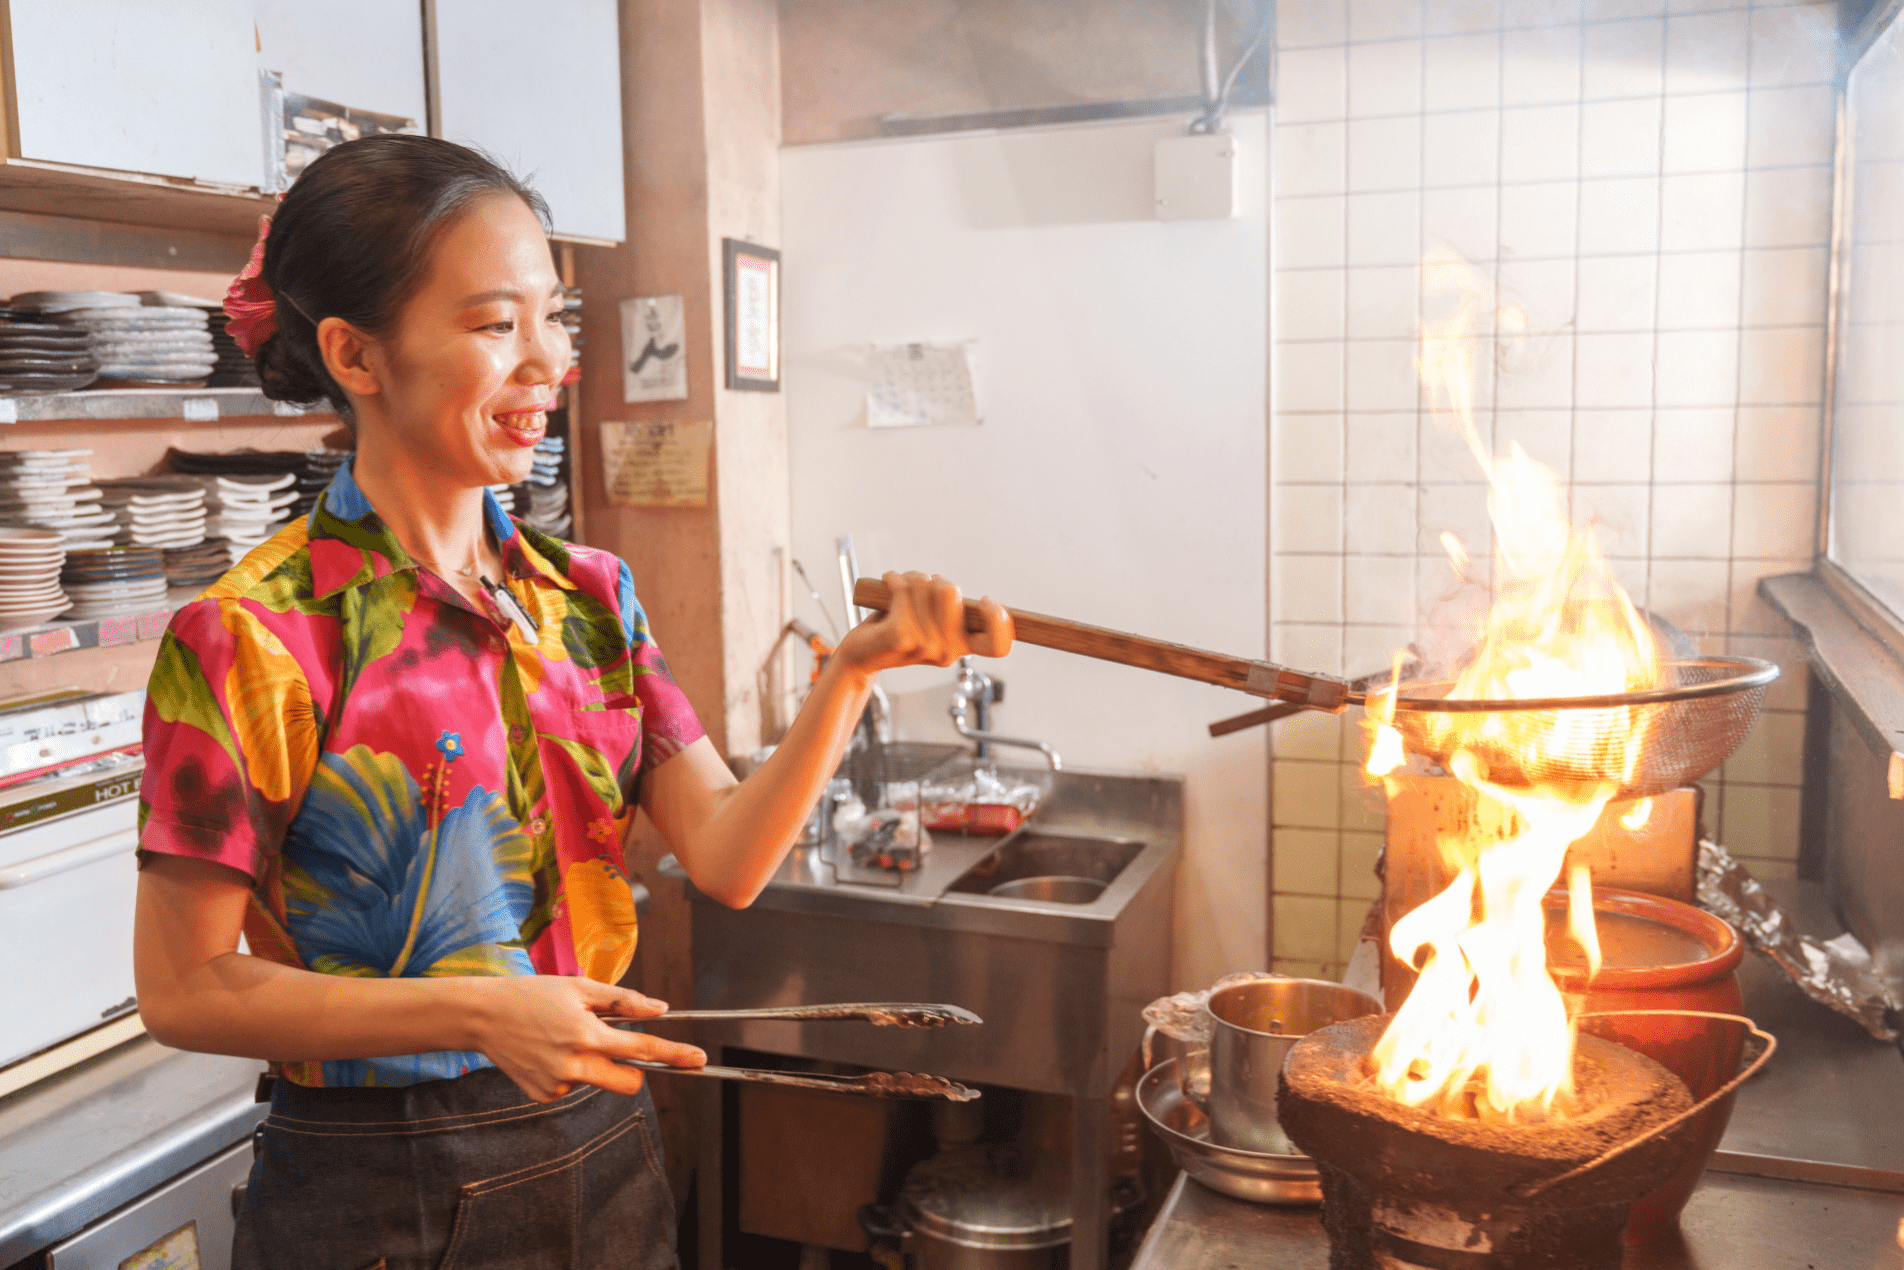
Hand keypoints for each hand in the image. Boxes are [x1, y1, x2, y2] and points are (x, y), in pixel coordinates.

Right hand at [467, 975, 705, 1102]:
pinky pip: (573, 1087)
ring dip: (595, 1066)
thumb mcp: (580, 988)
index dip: (675, 1055)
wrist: (483, 1016)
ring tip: (564, 1039)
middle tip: (618, 1049)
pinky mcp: (543, 1095)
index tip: (699, 1059)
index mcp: (588, 1035)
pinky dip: (569, 1072)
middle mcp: (575, 1065)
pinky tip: (548, 1053)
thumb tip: (660, 1010)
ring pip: (598, 1082)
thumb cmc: (533, 995)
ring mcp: (558, 1085)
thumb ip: (623, 1001)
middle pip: (629, 1083)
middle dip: (634, 1072)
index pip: (643, 1049)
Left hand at [833, 571, 1013, 677]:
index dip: (1000, 619)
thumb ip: (948, 609)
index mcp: (960, 647)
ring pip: (925, 585)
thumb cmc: (898, 629)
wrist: (861, 654)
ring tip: (900, 587)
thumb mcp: (932, 621)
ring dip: (910, 579)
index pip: (999, 645)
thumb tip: (949, 590)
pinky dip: (894, 578)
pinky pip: (903, 589)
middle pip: (953, 593)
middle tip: (919, 588)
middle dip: (934, 580)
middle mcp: (946, 651)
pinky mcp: (899, 635)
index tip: (985, 600)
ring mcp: (923, 645)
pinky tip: (888, 582)